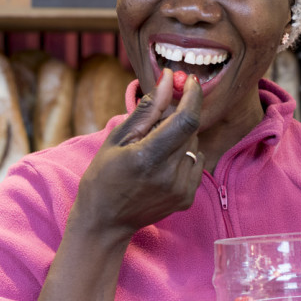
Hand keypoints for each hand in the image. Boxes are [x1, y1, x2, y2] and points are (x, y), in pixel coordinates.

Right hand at [71, 69, 204, 236]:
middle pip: (190, 130)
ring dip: (179, 138)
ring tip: (153, 150)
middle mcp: (169, 175)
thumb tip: (169, 80)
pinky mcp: (187, 198)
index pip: (186, 120)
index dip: (192, 96)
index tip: (190, 81)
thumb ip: (148, 109)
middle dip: (178, 117)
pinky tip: (162, 165)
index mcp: (148, 157)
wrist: (106, 221)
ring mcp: (181, 189)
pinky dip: (183, 156)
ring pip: (194, 146)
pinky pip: (196, 163)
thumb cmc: (104, 175)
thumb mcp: (118, 137)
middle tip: (155, 123)